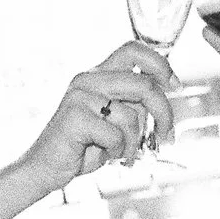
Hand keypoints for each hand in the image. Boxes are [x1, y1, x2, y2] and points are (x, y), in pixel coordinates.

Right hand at [21, 42, 176, 188]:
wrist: (45, 168)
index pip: (133, 50)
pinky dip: (117, 152)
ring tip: (123, 154)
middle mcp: (88, 79)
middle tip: (166, 136)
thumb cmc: (82, 146)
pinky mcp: (74, 117)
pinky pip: (115, 135)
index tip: (174, 85)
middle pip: (143, 84)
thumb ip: (134, 105)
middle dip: (163, 112)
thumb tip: (166, 98)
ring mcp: (80, 96)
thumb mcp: (114, 121)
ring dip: (134, 143)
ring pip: (131, 115)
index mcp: (98, 74)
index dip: (160, 64)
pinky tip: (105, 156)